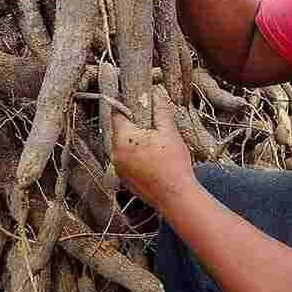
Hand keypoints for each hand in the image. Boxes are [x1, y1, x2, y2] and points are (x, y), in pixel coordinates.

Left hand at [111, 86, 196, 209]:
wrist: (175, 196)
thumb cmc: (173, 165)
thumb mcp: (169, 132)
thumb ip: (161, 111)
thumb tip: (158, 95)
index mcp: (123, 139)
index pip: (117, 114)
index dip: (125, 105)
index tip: (134, 100)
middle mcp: (115, 154)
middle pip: (120, 130)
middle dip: (134, 124)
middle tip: (151, 123)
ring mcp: (118, 168)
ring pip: (123, 146)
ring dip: (135, 141)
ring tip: (154, 143)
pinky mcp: (124, 179)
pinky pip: (126, 160)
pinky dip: (135, 155)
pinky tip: (152, 158)